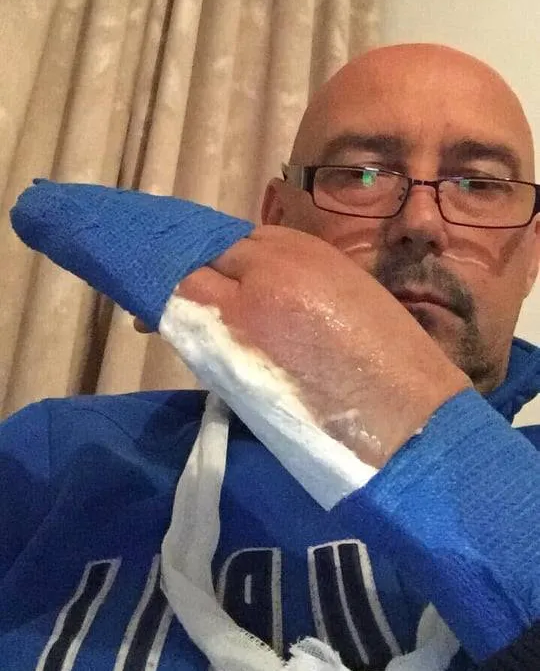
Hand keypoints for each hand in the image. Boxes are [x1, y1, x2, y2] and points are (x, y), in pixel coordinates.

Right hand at [155, 225, 469, 466]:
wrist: (413, 423)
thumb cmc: (326, 430)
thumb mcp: (249, 393)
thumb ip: (213, 347)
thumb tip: (188, 324)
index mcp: (248, 310)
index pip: (180, 278)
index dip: (157, 290)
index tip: (146, 315)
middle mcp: (275, 268)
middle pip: (209, 250)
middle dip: (188, 274)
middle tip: (179, 309)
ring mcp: (310, 256)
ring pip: (244, 241)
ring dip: (224, 263)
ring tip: (221, 299)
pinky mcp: (336, 258)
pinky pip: (280, 244)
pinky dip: (259, 260)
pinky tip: (260, 288)